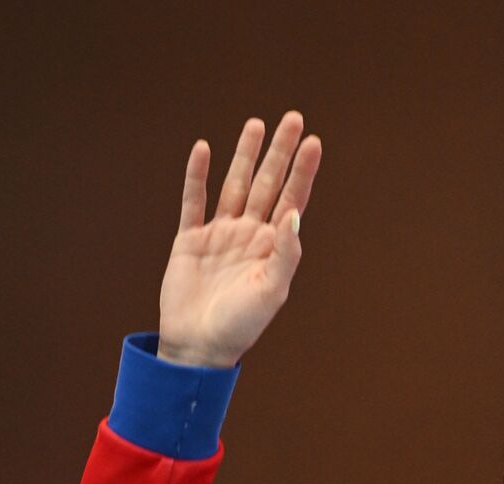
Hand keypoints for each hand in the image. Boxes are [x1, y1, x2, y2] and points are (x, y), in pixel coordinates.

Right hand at [157, 111, 322, 367]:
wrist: (200, 346)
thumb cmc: (241, 325)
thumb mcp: (271, 291)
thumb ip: (285, 253)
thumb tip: (294, 214)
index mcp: (273, 247)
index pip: (292, 199)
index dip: (302, 171)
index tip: (313, 142)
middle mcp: (249, 234)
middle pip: (268, 183)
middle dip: (279, 152)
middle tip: (292, 117)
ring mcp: (220, 234)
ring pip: (235, 185)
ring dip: (245, 155)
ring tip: (256, 124)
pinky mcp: (190, 240)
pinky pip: (194, 202)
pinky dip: (197, 176)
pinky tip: (203, 149)